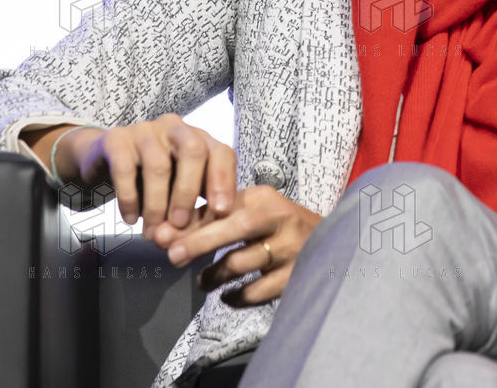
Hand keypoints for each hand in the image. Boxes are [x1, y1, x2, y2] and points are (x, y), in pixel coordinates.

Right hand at [67, 114, 237, 236]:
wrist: (104, 162)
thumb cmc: (150, 180)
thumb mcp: (177, 189)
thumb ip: (194, 207)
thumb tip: (202, 238)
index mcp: (198, 138)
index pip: (221, 152)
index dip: (224, 181)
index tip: (221, 212)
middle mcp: (175, 128)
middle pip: (193, 151)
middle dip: (189, 192)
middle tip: (179, 224)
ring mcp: (145, 130)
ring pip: (159, 165)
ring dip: (157, 205)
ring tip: (152, 232)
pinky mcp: (116, 139)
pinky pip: (125, 169)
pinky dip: (130, 199)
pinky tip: (130, 219)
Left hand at [154, 185, 322, 306]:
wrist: (332, 244)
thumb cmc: (277, 227)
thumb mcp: (252, 211)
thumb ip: (211, 218)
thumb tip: (166, 233)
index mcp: (263, 198)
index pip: (222, 204)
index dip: (191, 221)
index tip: (164, 235)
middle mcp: (279, 219)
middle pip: (234, 228)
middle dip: (199, 242)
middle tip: (173, 256)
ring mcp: (289, 249)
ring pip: (241, 262)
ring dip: (214, 275)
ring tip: (203, 281)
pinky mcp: (294, 277)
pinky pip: (256, 292)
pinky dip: (236, 297)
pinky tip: (227, 296)